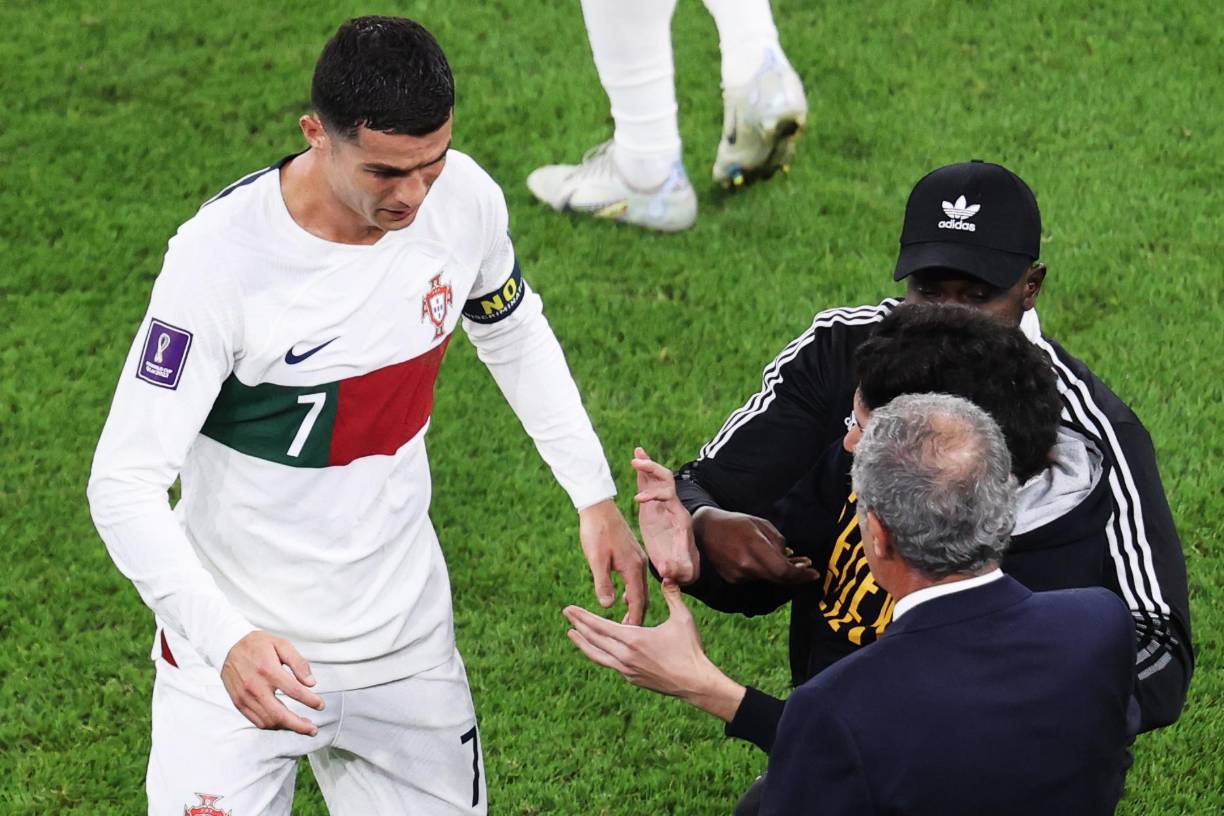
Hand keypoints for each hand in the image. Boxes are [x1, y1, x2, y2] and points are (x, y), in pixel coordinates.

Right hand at [220, 631, 323, 735]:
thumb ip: (298, 663)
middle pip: (280, 714)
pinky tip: (283, 722)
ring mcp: (245, 698)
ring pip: (268, 721)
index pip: (294, 691)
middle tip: (313, 730)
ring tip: (301, 726)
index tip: (320, 705)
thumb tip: (311, 683)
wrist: (227, 646)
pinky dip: (272, 725)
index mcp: (268, 670)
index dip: (310, 701)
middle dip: (299, 726)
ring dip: (287, 727)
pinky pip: (256, 721)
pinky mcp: (239, 703)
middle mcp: (255, 687)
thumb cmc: (257, 644)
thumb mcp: (281, 644)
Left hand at [563, 580, 744, 721]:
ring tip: (571, 634)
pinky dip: (599, 654)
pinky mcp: (632, 679)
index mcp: (634, 639)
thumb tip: (668, 575)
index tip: (569, 609)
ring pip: (597, 655)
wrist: (694, 683)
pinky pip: (609, 664)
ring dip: (583, 643)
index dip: (583, 617)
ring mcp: (626, 670)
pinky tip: (597, 649)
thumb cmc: (690, 649)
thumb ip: (672, 595)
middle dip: (578, 625)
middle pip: (594, 639)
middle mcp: (625, 656)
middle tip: (566, 614)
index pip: (600, 626)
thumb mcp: (682, 618)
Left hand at [579, 498, 648, 624]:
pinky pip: (637, 580)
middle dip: (637, 616)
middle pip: (643, 597)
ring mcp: (638, 559)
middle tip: (629, 634)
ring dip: (636, 606)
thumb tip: (607, 606)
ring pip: (641, 589)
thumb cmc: (596, 531)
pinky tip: (625, 598)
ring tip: (627, 621)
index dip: (634, 620)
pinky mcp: (633, 555)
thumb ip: (602, 582)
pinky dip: (634, 593)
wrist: (598, 507)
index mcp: (633, 568)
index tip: (630, 636)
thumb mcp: (596, 559)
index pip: (638, 601)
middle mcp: (640, 564)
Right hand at [631, 446, 698, 585]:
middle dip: (652, 470)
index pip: (669, 496)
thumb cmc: (684, 569)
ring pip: (659, 478)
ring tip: (636, 454)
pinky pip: (651, 484)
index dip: (654, 494)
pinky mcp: (656, 506)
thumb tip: (665, 570)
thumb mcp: (684, 572)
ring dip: (648, 465)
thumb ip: (676, 570)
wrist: (685, 565)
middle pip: (667, 479)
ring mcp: (665, 505)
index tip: (638, 500)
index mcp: (679, 518)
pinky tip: (636, 461)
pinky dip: (644, 473)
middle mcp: (674, 507)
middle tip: (635, 464)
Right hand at [693, 507, 819, 584]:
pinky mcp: (733, 580)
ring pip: (768, 578)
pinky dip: (765, 572)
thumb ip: (777, 540)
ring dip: (780, 572)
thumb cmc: (734, 523)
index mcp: (754, 547)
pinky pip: (756, 578)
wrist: (704, 530)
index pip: (783, 570)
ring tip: (787, 560)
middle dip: (795, 575)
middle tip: (805, 568)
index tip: (814, 573)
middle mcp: (746, 565)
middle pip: (779, 578)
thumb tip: (790, 556)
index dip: (801, 575)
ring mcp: (738, 575)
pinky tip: (765, 562)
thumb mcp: (760, 523)